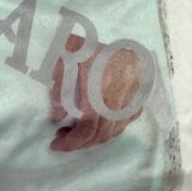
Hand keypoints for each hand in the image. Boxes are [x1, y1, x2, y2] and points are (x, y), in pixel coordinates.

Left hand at [49, 34, 143, 151]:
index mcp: (101, 92)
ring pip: (111, 134)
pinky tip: (95, 125)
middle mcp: (117, 104)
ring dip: (92, 139)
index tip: (55, 144)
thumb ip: (62, 81)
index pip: (87, 128)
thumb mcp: (72, 56)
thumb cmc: (97, 49)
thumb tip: (57, 114)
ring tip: (74, 131)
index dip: (71, 141)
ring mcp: (129, 107)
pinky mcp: (136, 106)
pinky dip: (106, 131)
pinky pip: (121, 126)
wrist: (129, 46)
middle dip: (78, 143)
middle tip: (61, 137)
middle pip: (99, 136)